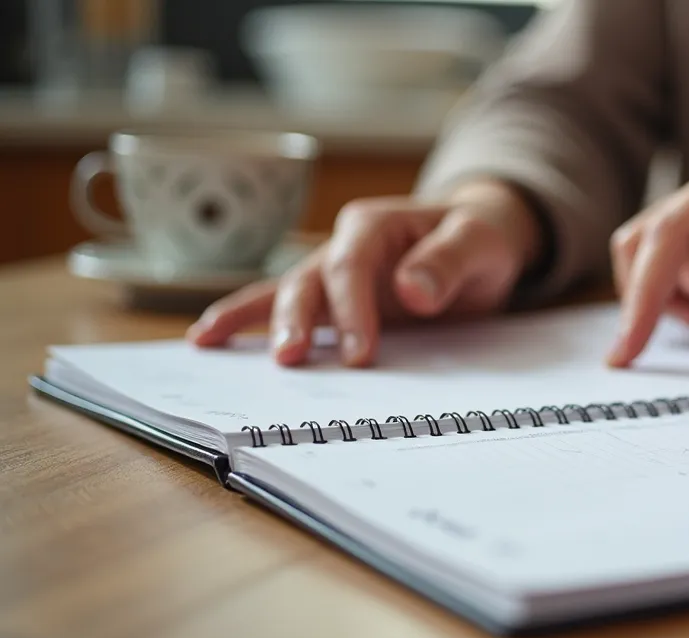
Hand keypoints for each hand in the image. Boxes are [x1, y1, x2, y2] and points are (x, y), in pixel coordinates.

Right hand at [186, 179, 542, 366]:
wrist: (477, 238)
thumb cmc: (478, 238)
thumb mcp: (480, 243)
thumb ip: (449, 262)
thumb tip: (412, 290)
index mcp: (376, 225)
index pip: (353, 267)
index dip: (353, 310)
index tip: (360, 354)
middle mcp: (343, 245)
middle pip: (309, 281)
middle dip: (297, 320)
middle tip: (289, 361)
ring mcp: (331, 273)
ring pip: (285, 293)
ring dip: (253, 320)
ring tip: (209, 343)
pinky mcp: (331, 301)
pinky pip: (282, 308)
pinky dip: (246, 321)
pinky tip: (207, 339)